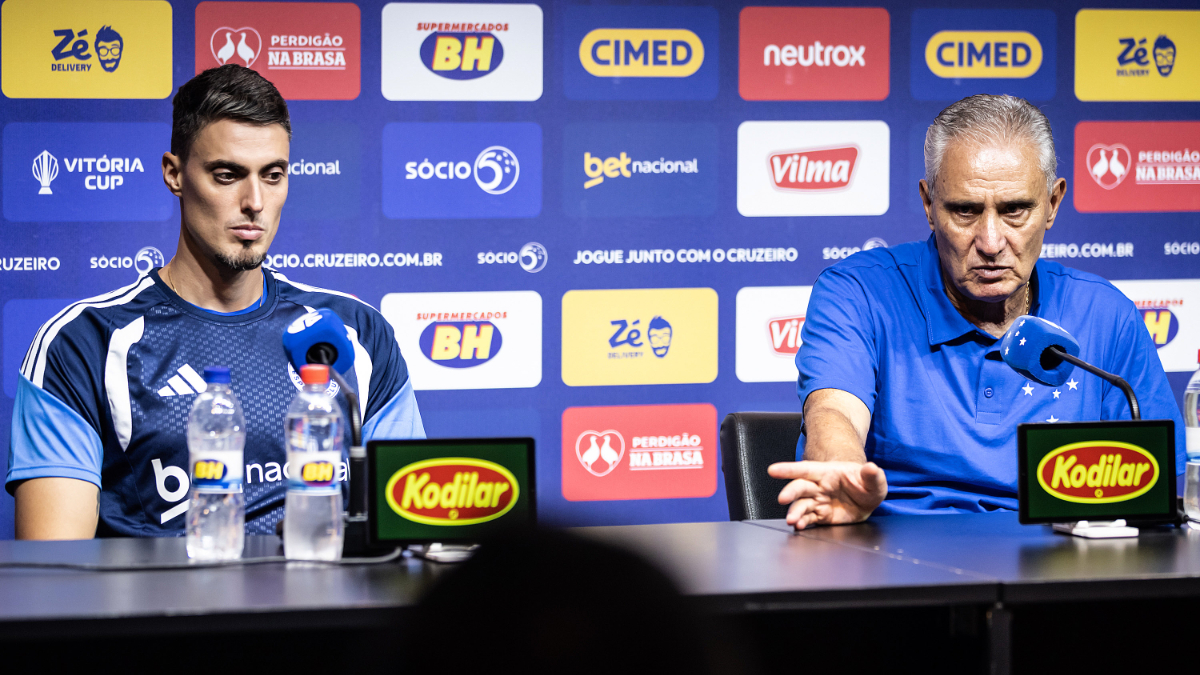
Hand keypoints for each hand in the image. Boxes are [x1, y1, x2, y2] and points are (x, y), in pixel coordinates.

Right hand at [768, 461, 886, 529]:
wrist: (867, 501)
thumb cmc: (867, 484)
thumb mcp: (875, 480)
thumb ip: (872, 475)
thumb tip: (872, 468)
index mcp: (828, 473)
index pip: (806, 469)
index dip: (789, 469)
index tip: (773, 470)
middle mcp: (819, 487)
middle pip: (800, 487)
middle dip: (790, 493)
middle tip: (782, 499)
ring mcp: (818, 501)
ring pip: (801, 505)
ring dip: (794, 512)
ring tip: (792, 520)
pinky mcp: (821, 516)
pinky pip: (808, 519)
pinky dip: (802, 523)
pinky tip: (798, 526)